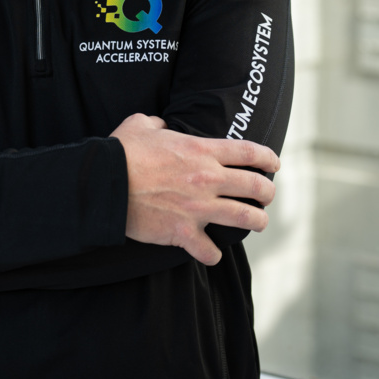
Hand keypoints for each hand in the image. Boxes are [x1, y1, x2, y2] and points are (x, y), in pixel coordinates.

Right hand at [110, 113, 279, 265]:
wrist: (104, 184)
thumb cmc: (122, 152)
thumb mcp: (142, 124)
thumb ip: (159, 124)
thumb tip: (163, 127)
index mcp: (202, 150)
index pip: (249, 152)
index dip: (268, 158)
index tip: (274, 164)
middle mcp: (207, 179)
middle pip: (255, 186)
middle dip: (267, 192)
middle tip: (267, 196)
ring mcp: (198, 208)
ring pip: (245, 218)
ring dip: (257, 221)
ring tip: (258, 222)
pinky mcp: (183, 233)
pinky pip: (209, 250)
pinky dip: (212, 254)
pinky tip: (211, 253)